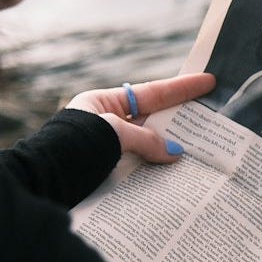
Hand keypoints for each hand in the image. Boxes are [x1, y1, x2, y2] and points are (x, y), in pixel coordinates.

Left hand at [66, 73, 214, 162]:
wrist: (47, 179)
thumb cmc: (76, 145)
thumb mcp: (115, 133)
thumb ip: (147, 139)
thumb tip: (176, 153)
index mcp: (104, 103)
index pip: (152, 92)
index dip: (182, 87)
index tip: (208, 81)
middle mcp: (109, 123)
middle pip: (155, 118)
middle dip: (182, 119)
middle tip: (213, 117)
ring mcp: (112, 147)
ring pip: (151, 144)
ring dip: (173, 148)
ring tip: (203, 149)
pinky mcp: (113, 169)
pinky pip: (144, 164)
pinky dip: (160, 166)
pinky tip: (179, 171)